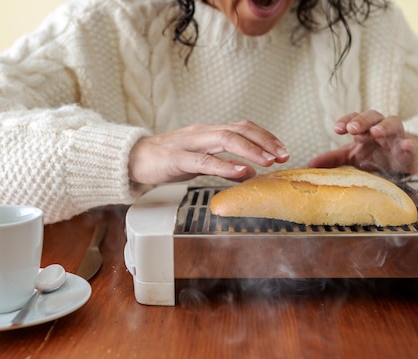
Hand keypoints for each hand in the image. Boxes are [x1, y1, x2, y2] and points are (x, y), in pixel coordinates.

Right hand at [129, 121, 289, 183]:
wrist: (134, 159)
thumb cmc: (168, 159)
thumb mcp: (201, 159)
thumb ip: (223, 162)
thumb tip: (249, 172)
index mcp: (210, 132)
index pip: (243, 127)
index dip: (265, 136)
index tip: (283, 150)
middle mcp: (203, 133)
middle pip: (239, 129)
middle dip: (264, 141)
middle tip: (283, 155)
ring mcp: (189, 144)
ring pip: (225, 140)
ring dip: (250, 150)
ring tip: (268, 162)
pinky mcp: (177, 158)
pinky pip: (204, 161)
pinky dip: (225, 166)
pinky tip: (241, 173)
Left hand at [308, 111, 417, 174]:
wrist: (402, 161)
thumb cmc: (375, 154)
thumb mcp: (353, 156)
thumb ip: (333, 159)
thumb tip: (310, 164)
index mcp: (365, 129)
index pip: (354, 119)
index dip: (346, 121)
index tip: (336, 129)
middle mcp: (381, 128)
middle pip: (372, 116)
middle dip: (362, 121)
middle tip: (352, 129)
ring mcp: (397, 137)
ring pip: (393, 124)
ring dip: (384, 127)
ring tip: (376, 132)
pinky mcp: (411, 149)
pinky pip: (411, 144)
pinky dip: (409, 144)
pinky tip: (405, 145)